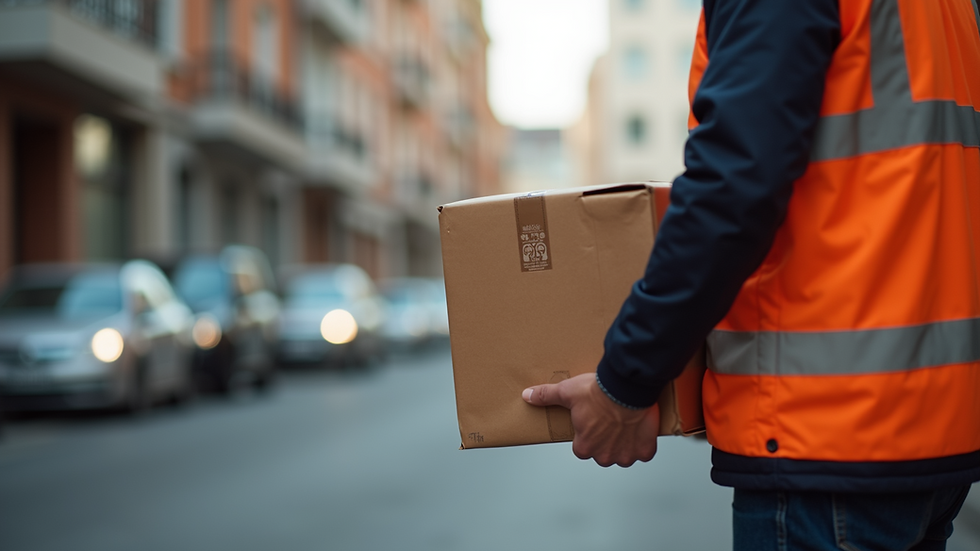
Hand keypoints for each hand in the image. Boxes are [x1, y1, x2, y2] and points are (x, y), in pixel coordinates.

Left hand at [522, 373, 659, 466]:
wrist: (626, 388)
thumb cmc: (597, 392)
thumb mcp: (567, 392)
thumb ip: (546, 396)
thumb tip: (528, 395)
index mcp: (584, 447)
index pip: (582, 448)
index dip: (587, 435)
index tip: (592, 422)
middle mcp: (604, 456)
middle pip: (603, 453)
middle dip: (606, 440)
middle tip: (609, 420)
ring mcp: (625, 455)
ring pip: (623, 455)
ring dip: (625, 444)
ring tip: (625, 423)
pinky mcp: (644, 451)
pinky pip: (644, 453)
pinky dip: (644, 443)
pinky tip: (641, 429)